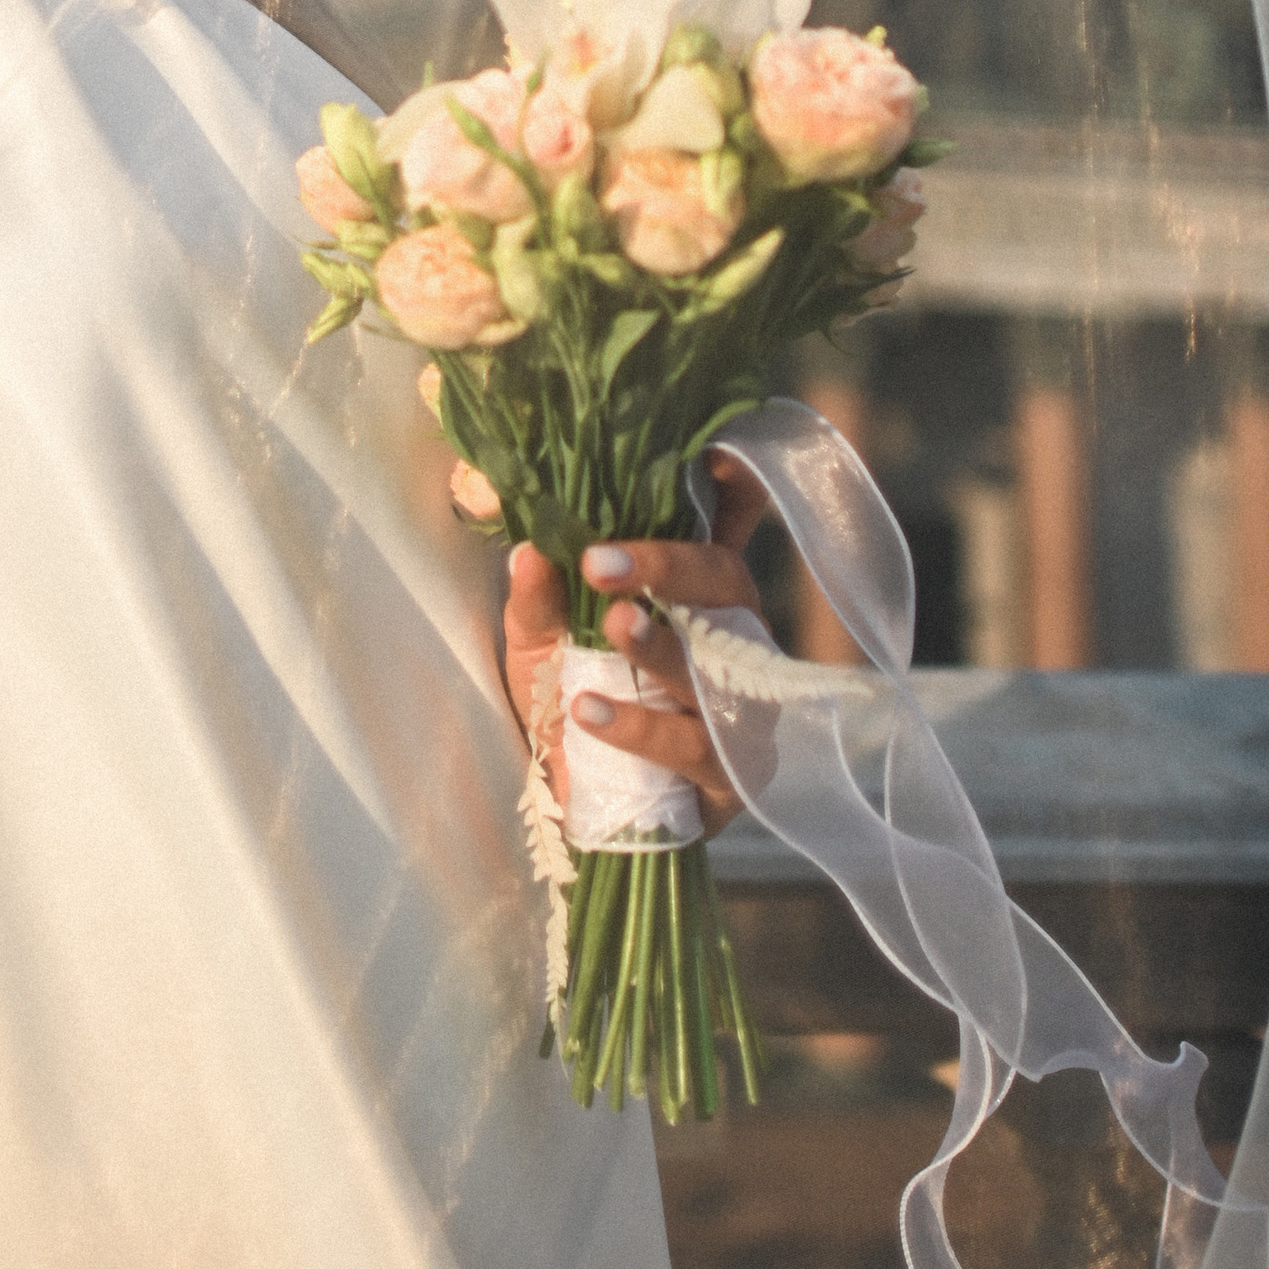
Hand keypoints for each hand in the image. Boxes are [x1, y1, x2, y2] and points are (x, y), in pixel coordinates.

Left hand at [501, 450, 765, 836]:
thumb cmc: (568, 709)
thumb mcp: (538, 648)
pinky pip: (693, 748)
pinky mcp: (732, 777)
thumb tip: (527, 549)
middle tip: (601, 562)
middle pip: (726, 583)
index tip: (702, 455)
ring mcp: (741, 708)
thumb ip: (536, 602)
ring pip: (718, 667)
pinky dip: (640, 727)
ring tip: (614, 625)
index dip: (731, 485)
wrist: (574, 813)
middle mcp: (729, 639)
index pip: (724, 526)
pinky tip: (590, 712)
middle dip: (669, 567)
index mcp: (689, 594)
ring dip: (664, 644)